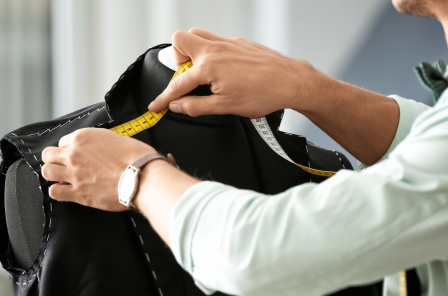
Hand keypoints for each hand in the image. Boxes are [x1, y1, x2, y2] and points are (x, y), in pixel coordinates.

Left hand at [41, 128, 156, 210]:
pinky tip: (66, 191)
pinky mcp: (78, 193)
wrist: (142, 177)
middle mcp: (74, 154)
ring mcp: (74, 174)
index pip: (64, 141)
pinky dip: (58, 191)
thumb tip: (102, 149)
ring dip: (53, 174)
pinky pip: (55, 192)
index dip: (70, 149)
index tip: (77, 155)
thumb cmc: (137, 158)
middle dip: (55, 160)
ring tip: (62, 178)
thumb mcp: (119, 139)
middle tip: (64, 165)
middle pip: (49, 155)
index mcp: (83, 138)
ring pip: (47, 172)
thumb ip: (103, 143)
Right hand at [148, 28, 314, 117]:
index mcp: (209, 66)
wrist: (291, 82)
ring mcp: (228, 42)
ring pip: (198, 35)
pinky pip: (216, 40)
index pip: (178, 83)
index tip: (156, 106)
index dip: (164, 98)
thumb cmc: (263, 94)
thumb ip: (196, 106)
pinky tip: (222, 69)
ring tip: (201, 72)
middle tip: (185, 78)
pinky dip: (211, 52)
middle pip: (180, 40)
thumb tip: (177, 106)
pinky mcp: (239, 42)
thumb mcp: (225, 107)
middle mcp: (215, 49)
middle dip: (176, 59)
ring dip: (192, 50)